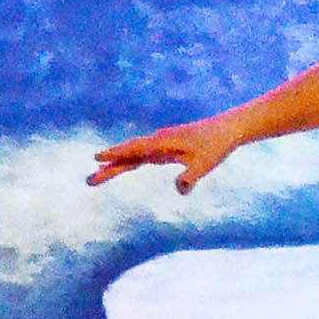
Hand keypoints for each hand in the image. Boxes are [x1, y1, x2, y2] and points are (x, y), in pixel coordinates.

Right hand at [90, 118, 246, 191]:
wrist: (228, 129)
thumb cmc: (217, 145)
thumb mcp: (206, 163)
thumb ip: (192, 176)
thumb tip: (180, 189)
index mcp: (164, 142)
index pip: (135, 150)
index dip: (117, 154)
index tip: (98, 158)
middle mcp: (159, 141)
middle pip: (129, 154)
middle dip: (109, 166)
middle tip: (90, 180)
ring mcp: (161, 144)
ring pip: (133, 155)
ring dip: (116, 164)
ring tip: (97, 175)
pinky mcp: (167, 148)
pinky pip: (143, 156)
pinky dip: (130, 161)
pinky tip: (122, 166)